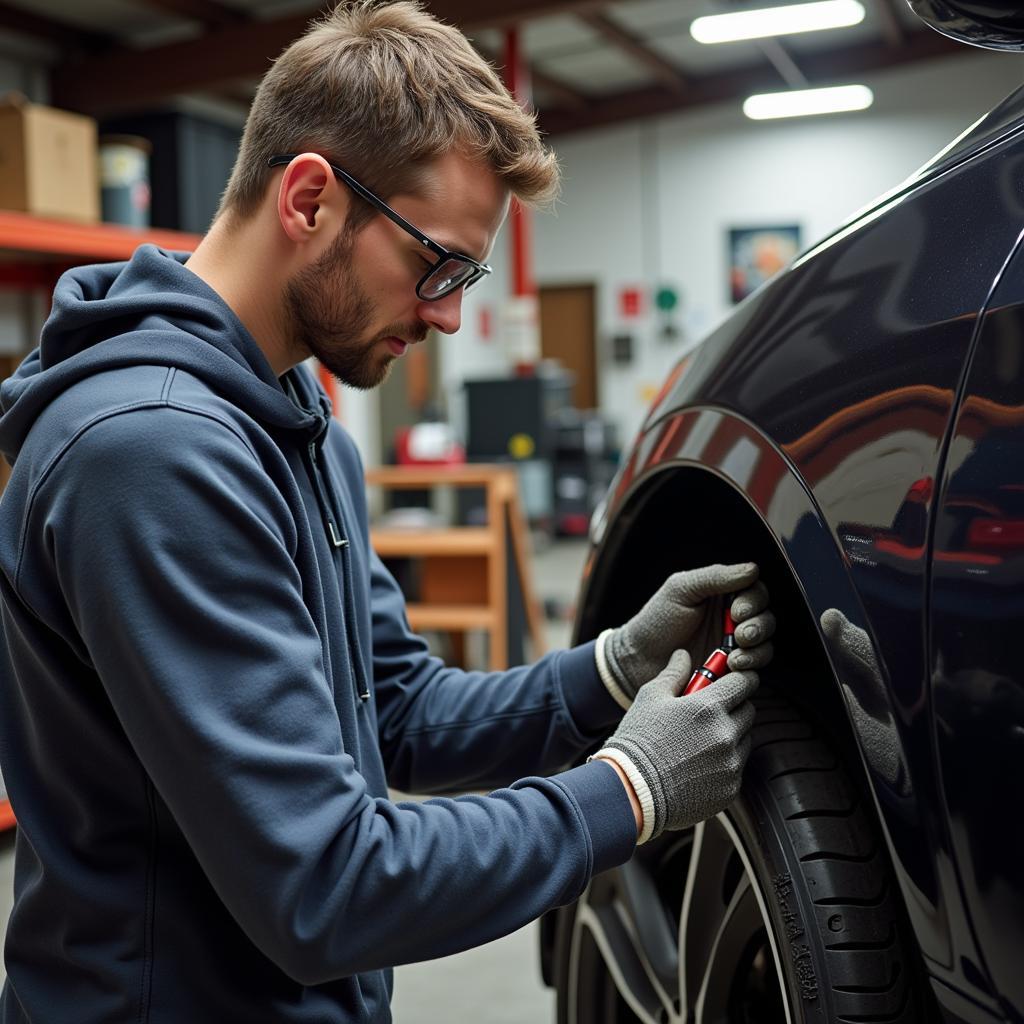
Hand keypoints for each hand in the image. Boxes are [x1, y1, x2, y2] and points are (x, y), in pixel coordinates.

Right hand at [597, 650, 757, 841]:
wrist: (630, 791)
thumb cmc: (637, 740)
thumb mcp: (650, 698)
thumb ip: (674, 673)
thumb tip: (684, 655)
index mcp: (709, 707)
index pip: (745, 682)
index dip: (738, 679)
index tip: (731, 681)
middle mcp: (726, 735)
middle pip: (749, 711)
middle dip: (734, 706)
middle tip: (709, 711)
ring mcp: (730, 765)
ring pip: (744, 740)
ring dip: (730, 735)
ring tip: (698, 741)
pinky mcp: (730, 789)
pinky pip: (736, 768)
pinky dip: (723, 763)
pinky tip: (696, 765)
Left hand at [602, 562, 773, 702]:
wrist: (639, 659)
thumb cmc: (656, 621)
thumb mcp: (681, 589)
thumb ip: (715, 577)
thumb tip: (751, 569)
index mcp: (721, 594)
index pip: (755, 592)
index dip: (753, 601)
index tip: (737, 612)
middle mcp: (731, 619)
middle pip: (765, 618)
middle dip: (758, 626)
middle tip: (741, 634)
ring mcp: (732, 646)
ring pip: (764, 644)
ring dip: (756, 649)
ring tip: (735, 655)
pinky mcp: (730, 670)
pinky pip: (754, 668)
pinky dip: (750, 667)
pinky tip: (732, 666)